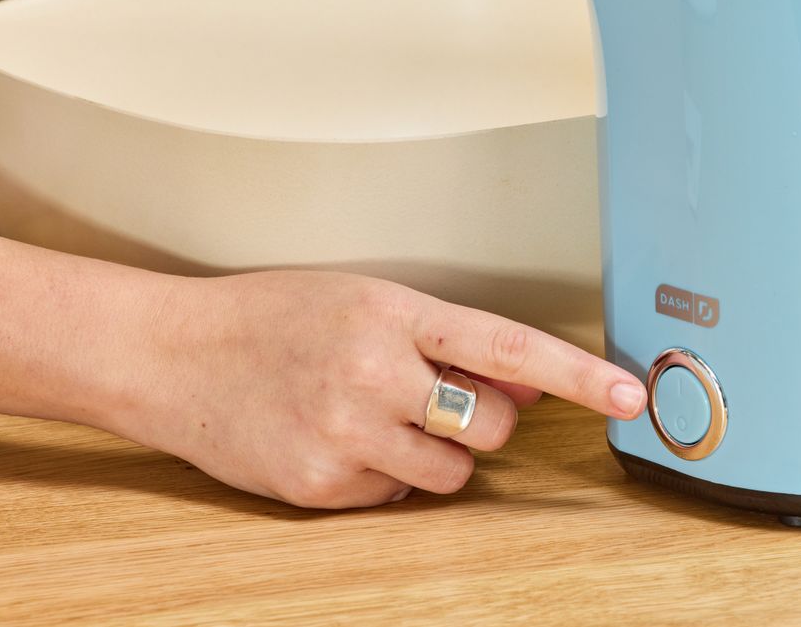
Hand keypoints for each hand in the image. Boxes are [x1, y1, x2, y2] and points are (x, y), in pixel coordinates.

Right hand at [125, 270, 644, 508]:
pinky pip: (396, 499)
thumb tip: (529, 377)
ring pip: (453, 472)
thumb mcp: (366, 302)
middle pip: (494, 423)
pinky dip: (382, 479)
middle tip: (431, 398)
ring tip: (376, 419)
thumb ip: (448, 340)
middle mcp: (375, 371)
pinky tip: (338, 441)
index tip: (630, 395)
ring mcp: (346, 433)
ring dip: (436, 455)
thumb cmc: (272, 318)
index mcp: (395, 312)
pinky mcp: (320, 486)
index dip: (579, 374)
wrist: (170, 356)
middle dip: (484, 419)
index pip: (510, 345)